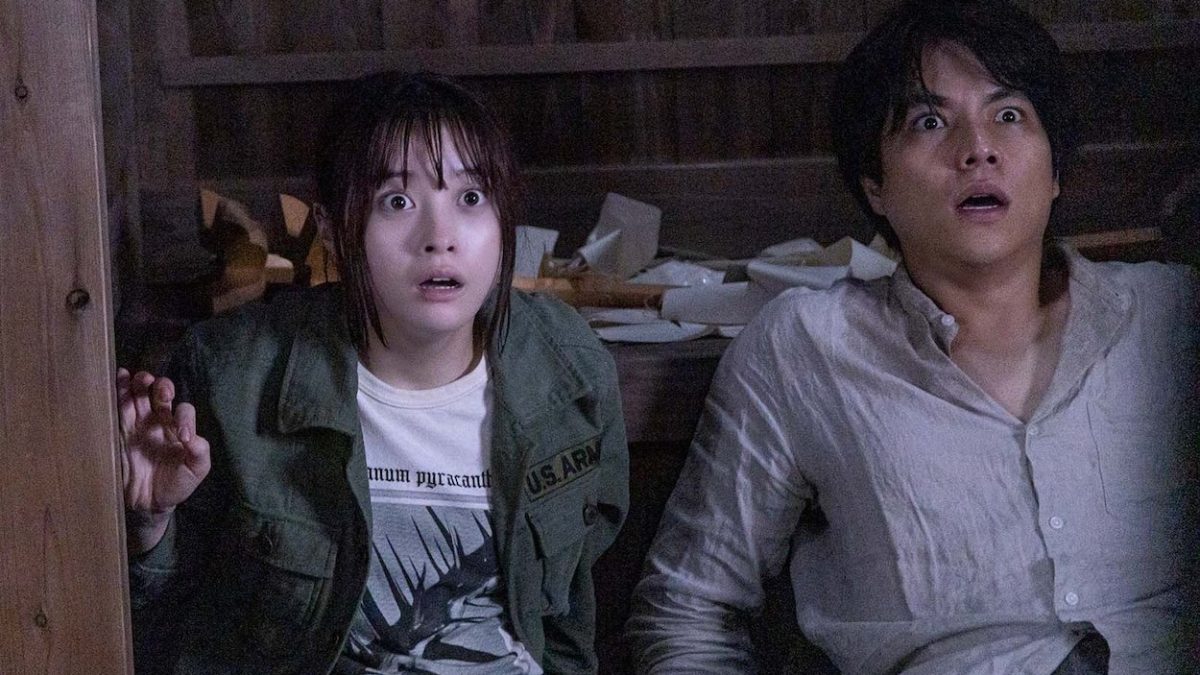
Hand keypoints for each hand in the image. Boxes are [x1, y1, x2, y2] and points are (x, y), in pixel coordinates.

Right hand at [117, 368, 210, 552]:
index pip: (183, 411)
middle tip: (160, 388)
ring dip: (137, 385)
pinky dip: (117, 393)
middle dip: (160, 387)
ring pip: (137, 397)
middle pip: (159, 394)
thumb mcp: (195, 472)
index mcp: (179, 427)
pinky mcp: (118, 432)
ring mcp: (137, 424)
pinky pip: (117, 409)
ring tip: (136, 378)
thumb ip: (200, 455)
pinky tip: (117, 380)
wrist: (148, 503)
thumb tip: (193, 439)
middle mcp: (158, 421)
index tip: (183, 437)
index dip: (184, 418)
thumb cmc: (176, 484)